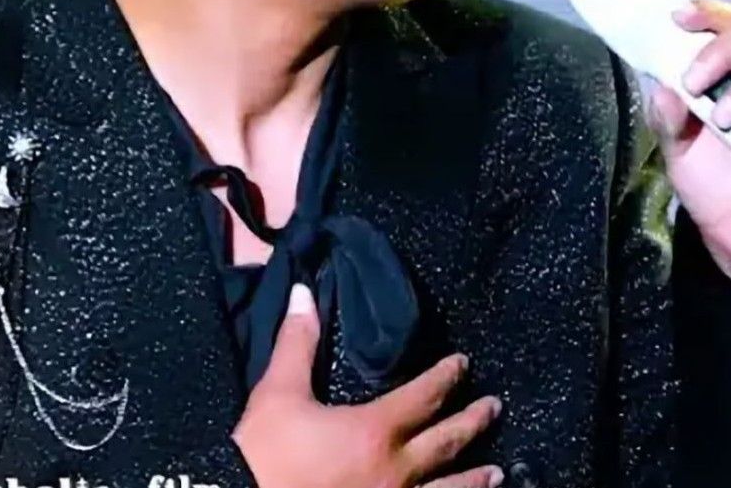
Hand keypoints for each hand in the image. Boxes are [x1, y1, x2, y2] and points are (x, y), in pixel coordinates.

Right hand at [231, 284, 503, 487]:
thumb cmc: (266, 457)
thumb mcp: (278, 393)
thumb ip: (297, 343)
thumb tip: (303, 293)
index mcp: (375, 432)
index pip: (422, 396)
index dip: (445, 378)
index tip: (462, 363)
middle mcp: (397, 472)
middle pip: (446, 444)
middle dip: (472, 423)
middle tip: (495, 408)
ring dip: (474, 479)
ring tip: (497, 472)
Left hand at [647, 0, 730, 276]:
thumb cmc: (710, 182)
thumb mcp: (677, 148)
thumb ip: (665, 118)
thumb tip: (661, 90)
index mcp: (722, 74)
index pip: (720, 22)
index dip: (704, 11)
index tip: (679, 18)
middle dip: (721, 45)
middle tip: (692, 80)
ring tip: (723, 118)